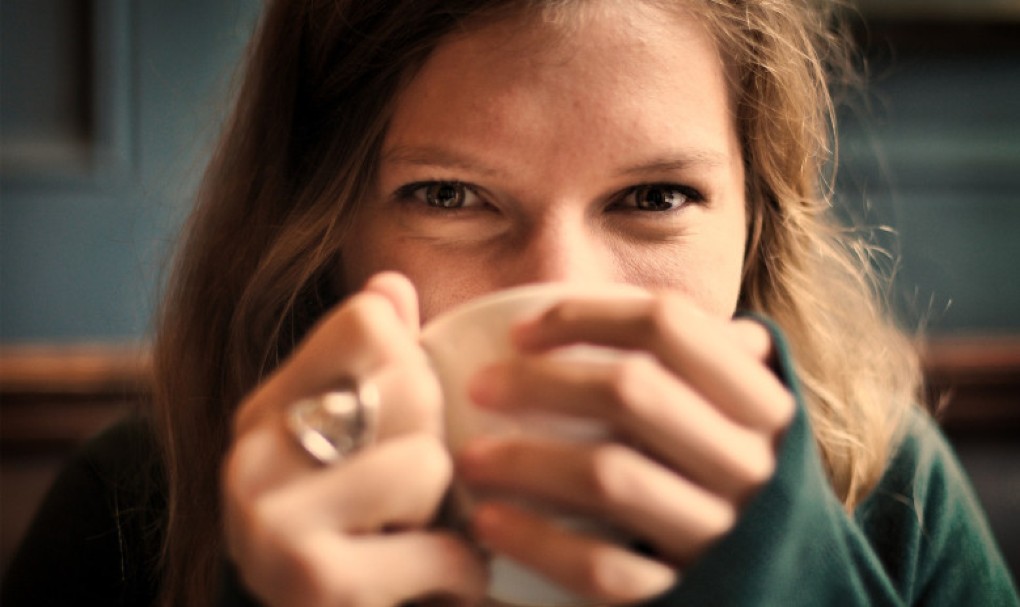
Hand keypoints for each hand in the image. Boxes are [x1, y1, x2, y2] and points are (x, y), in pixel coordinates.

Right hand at [223, 272, 486, 606]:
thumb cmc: (349, 537)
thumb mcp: (354, 445)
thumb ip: (375, 365)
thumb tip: (393, 282)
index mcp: (265, 408)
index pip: (369, 320)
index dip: (416, 367)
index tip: (404, 425)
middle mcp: (252, 454)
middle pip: (409, 384)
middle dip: (437, 444)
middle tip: (416, 495)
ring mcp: (273, 520)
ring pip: (427, 463)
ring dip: (447, 513)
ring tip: (415, 537)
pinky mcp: (313, 582)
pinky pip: (442, 548)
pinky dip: (461, 571)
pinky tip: (434, 582)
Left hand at [458, 292, 794, 602]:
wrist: (786, 595)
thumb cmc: (737, 490)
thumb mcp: (743, 423)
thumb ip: (709, 367)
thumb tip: (657, 310)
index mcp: (763, 406)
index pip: (669, 325)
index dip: (585, 316)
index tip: (520, 332)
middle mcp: (750, 464)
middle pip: (631, 391)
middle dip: (538, 382)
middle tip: (479, 387)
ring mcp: (722, 536)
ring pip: (609, 476)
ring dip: (523, 460)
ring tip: (470, 460)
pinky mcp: (684, 595)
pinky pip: (602, 566)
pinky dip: (537, 540)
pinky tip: (490, 523)